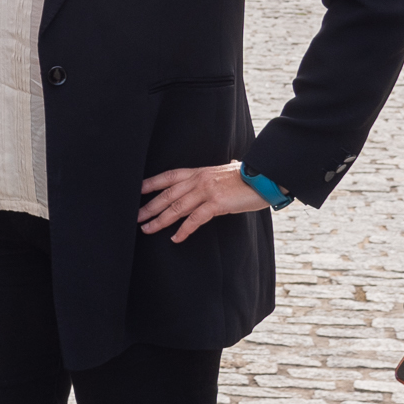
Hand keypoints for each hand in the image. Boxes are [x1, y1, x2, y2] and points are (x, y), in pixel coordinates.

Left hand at [137, 162, 269, 242]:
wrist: (267, 176)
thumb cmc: (249, 176)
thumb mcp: (228, 170)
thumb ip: (220, 173)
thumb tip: (229, 164)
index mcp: (199, 172)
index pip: (169, 176)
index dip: (151, 183)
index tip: (137, 191)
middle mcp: (199, 179)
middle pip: (167, 194)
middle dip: (150, 206)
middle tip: (136, 217)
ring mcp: (207, 190)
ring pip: (176, 207)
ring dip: (160, 220)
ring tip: (147, 229)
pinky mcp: (217, 203)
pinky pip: (195, 219)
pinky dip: (183, 230)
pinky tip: (175, 238)